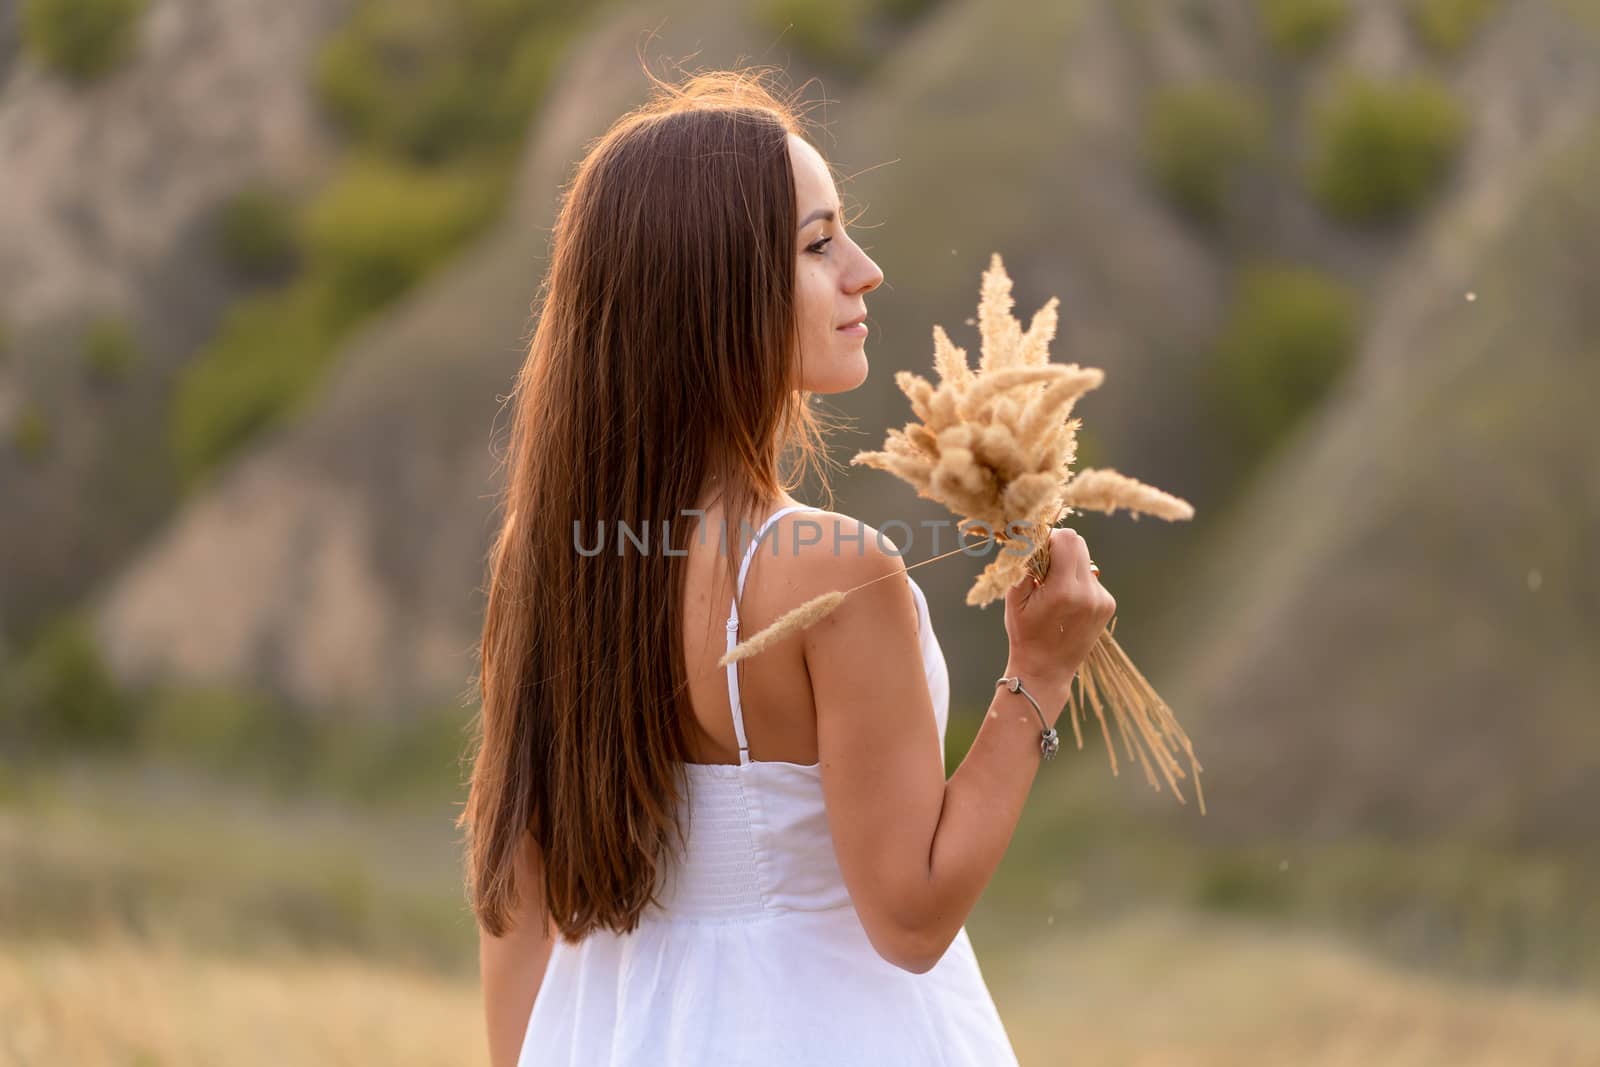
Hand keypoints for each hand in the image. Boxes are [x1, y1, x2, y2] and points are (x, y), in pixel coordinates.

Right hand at [1001, 527, 1114, 696]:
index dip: (1050, 537)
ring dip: (1069, 566)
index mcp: (1063, 590)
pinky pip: (1092, 578)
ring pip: (1086, 561)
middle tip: (1044, 565)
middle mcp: (1088, 593)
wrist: (1046, 670)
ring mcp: (1101, 600)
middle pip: (1079, 544)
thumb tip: (1030, 539)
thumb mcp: (1014, 599)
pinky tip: (1067, 602)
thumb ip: (1024, 565)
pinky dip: (1078, 581)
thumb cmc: (1025, 635)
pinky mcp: (1108, 605)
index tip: (1038, 549)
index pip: (1067, 540)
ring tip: (1055, 590)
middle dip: (1060, 548)